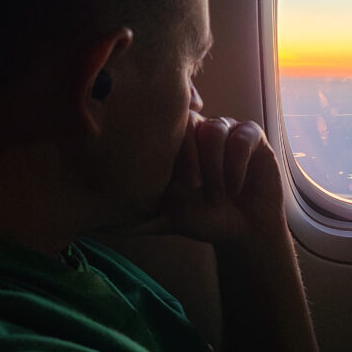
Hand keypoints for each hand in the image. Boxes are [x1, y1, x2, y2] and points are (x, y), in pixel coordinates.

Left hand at [138, 112, 286, 246]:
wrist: (244, 231)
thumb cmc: (204, 219)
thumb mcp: (165, 219)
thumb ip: (135, 219)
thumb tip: (98, 226)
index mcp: (177, 144)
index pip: (163, 125)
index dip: (166, 148)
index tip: (174, 185)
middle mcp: (200, 131)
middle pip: (188, 120)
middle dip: (189, 156)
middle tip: (192, 188)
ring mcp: (227, 131)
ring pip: (215, 129)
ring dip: (214, 166)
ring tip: (216, 196)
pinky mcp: (252, 136)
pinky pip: (242, 136)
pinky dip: (236, 164)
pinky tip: (235, 188)